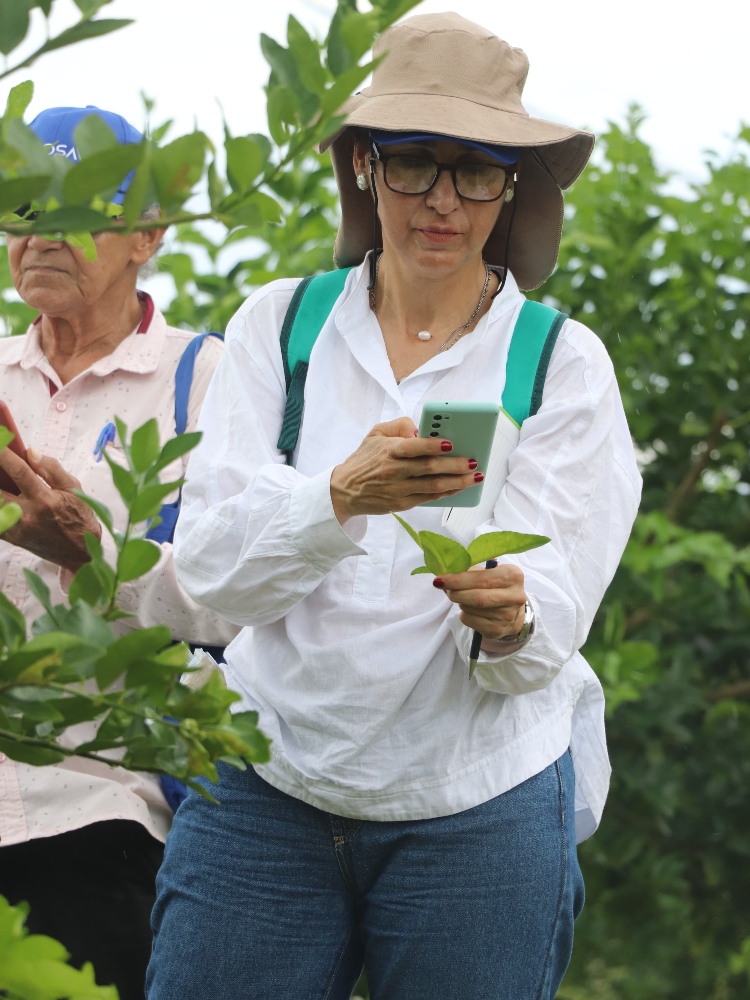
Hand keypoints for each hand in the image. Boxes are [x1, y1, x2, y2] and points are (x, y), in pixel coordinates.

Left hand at [0, 447, 100, 572]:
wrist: (80, 551)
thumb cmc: (78, 516)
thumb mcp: (72, 488)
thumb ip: (51, 468)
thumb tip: (30, 452)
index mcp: (45, 499)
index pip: (19, 471)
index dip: (3, 454)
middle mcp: (28, 515)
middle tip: (0, 468)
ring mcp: (17, 528)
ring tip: (2, 481)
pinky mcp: (11, 538)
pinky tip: (5, 498)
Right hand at [330, 417, 481, 522]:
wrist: (345, 490)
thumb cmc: (365, 459)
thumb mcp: (376, 433)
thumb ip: (400, 425)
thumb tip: (422, 430)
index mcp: (389, 450)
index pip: (413, 447)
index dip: (433, 445)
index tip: (450, 443)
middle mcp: (394, 471)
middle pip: (430, 468)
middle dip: (455, 465)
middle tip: (473, 461)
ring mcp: (399, 489)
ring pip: (434, 486)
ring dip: (458, 482)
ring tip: (475, 476)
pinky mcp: (402, 504)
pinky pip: (430, 498)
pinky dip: (447, 493)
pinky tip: (460, 487)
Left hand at [434, 563, 525, 639]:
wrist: (513, 611)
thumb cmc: (496, 586)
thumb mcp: (489, 572)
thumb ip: (469, 571)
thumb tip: (445, 576)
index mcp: (513, 576)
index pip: (482, 578)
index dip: (459, 580)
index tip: (440, 580)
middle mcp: (515, 596)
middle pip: (477, 597)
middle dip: (456, 593)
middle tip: (446, 590)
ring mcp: (508, 616)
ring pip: (471, 609)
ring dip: (460, 602)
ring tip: (461, 597)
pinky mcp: (498, 630)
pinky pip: (470, 621)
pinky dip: (463, 614)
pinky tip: (469, 610)